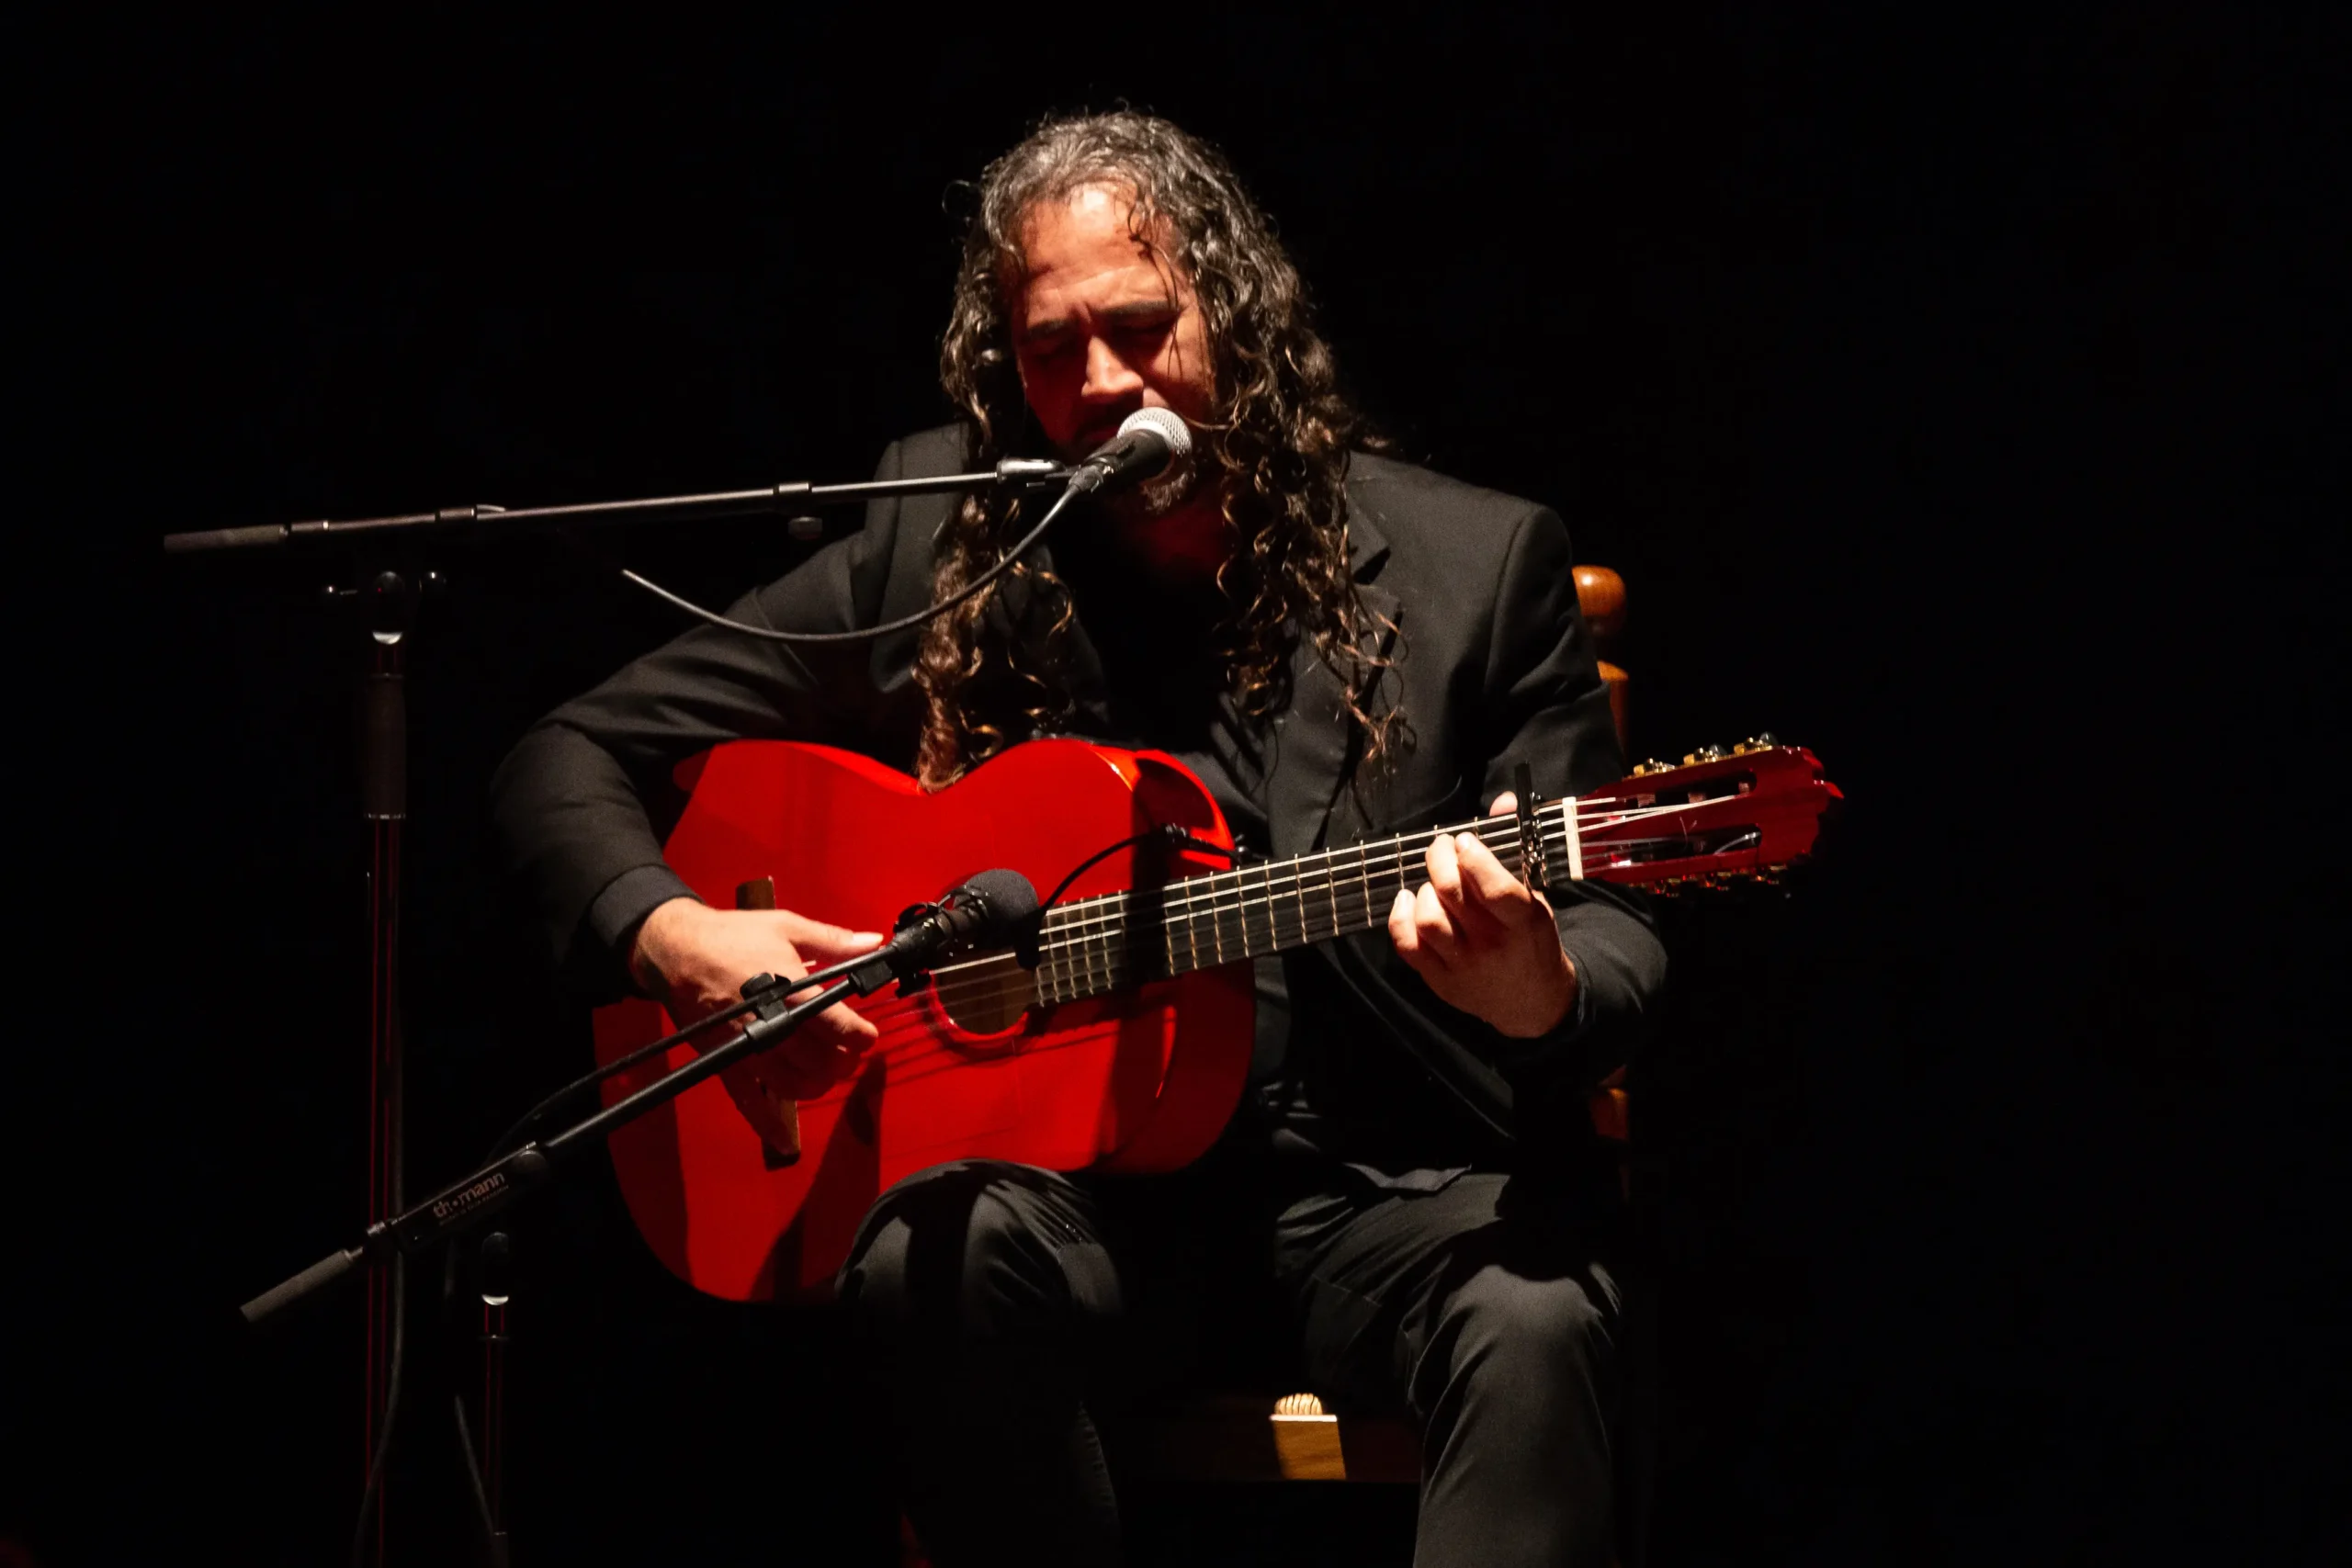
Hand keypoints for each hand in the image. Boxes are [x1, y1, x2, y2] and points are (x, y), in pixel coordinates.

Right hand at [628, 897, 885, 1146]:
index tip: (868, 1037)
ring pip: (795, 1086)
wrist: (676, 951)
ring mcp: (747, 1050)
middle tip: (848, 1050)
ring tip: (826, 1071)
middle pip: (820, 1061)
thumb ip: (833, 941)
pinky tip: (785, 1141)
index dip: (860, 1036)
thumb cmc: (733, 936)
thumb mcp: (787, 926)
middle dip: (843, 1060)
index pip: (837, 1026)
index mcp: (789, 992)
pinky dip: (768, 1125)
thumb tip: (873, 943)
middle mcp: (770, 1027)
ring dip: (819, 1085)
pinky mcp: (726, 1064)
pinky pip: (748, 1103)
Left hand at [1386, 792, 1578, 1038]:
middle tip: (1440, 848)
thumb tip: (1505, 800)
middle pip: (1451, 894)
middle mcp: (1491, 944)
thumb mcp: (1536, 896)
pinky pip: (1408, 945)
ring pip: (1428, 919)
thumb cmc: (1530, 939)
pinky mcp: (1440, 980)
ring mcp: (1463, 965)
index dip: (1473, 856)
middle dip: (1439, 860)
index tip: (1464, 841)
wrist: (1531, 1001)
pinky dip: (1400, 917)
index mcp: (1522, 921)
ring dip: (1424, 891)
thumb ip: (1517, 848)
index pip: (1493, 886)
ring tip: (1434, 883)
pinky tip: (1407, 900)